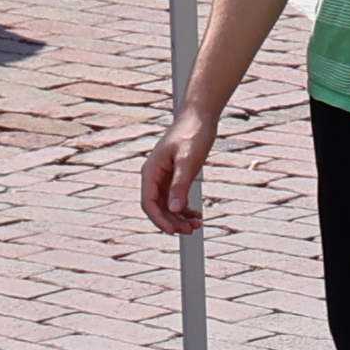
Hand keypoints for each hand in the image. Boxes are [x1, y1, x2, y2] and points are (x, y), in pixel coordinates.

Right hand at [137, 105, 220, 240]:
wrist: (200, 117)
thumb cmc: (192, 133)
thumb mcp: (188, 160)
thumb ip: (180, 184)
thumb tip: (175, 208)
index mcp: (151, 171)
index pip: (148, 203)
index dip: (159, 220)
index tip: (173, 231)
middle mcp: (154, 176)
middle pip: (157, 207)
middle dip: (172, 221)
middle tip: (190, 230)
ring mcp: (163, 177)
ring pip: (167, 205)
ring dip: (179, 217)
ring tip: (195, 225)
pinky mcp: (174, 176)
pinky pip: (175, 198)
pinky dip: (184, 208)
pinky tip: (195, 214)